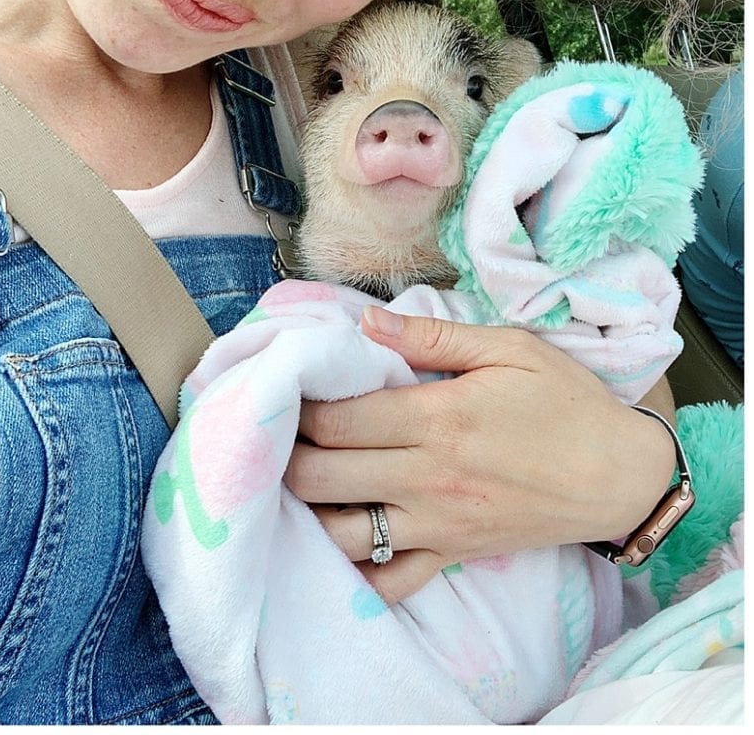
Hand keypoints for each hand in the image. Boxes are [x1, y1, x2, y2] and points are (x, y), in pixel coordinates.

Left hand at [285, 305, 675, 604]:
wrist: (621, 476)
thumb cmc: (567, 403)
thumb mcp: (510, 349)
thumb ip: (433, 337)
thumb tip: (366, 322)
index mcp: (438, 419)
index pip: (338, 420)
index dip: (299, 406)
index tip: (289, 390)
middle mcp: (428, 478)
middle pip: (322, 477)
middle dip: (287, 454)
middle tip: (282, 432)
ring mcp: (438, 525)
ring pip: (341, 535)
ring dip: (307, 510)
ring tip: (301, 479)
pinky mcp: (452, 554)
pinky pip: (388, 582)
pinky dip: (354, 570)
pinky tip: (337, 541)